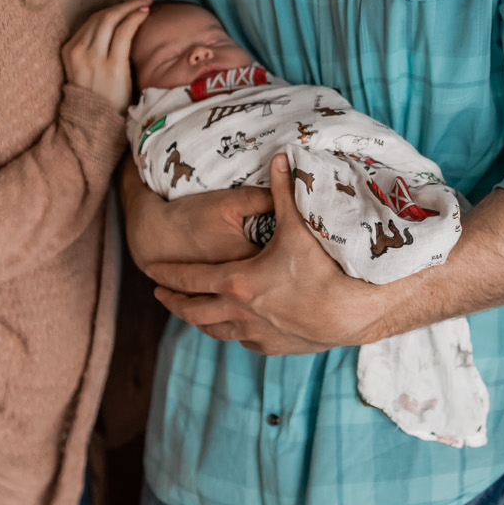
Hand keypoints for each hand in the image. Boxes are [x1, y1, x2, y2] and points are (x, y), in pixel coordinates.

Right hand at [61, 0, 151, 111]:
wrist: (93, 126)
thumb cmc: (97, 100)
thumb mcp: (85, 72)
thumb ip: (94, 51)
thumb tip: (118, 29)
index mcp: (69, 51)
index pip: (91, 22)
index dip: (111, 9)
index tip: (127, 5)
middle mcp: (78, 51)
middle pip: (101, 17)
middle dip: (123, 4)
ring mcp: (93, 58)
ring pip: (111, 20)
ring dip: (130, 7)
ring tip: (146, 3)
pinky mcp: (111, 65)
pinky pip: (123, 32)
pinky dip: (134, 19)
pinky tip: (144, 14)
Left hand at [148, 154, 385, 353]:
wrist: (351, 313)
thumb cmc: (323, 270)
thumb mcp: (297, 226)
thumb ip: (282, 191)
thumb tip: (279, 157)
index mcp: (236, 282)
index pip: (189, 280)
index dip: (167, 275)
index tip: (152, 272)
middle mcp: (239, 312)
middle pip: (193, 312)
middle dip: (174, 303)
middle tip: (162, 295)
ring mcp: (255, 333)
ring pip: (215, 331)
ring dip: (200, 320)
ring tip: (193, 312)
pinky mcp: (273, 347)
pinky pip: (242, 340)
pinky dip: (231, 331)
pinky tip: (234, 325)